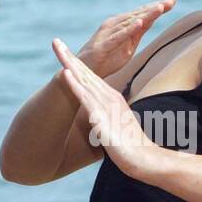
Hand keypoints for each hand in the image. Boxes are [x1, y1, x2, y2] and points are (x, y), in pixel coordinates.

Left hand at [52, 37, 159, 179]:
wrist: (146, 160)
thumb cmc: (133, 147)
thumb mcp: (117, 127)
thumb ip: (110, 119)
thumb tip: (102, 119)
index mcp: (111, 99)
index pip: (91, 79)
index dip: (77, 65)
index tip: (64, 52)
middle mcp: (108, 98)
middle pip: (85, 74)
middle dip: (69, 57)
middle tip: (55, 41)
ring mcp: (105, 106)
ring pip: (84, 81)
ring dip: (70, 64)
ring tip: (59, 49)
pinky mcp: (101, 118)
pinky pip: (85, 98)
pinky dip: (75, 85)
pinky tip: (66, 73)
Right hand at [74, 0, 175, 77]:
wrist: (84, 72)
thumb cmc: (106, 59)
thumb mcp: (127, 47)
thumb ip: (137, 34)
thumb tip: (150, 21)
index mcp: (122, 25)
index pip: (142, 14)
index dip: (157, 7)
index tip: (173, 0)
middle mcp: (115, 24)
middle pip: (138, 14)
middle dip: (155, 7)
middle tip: (171, 0)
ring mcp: (108, 34)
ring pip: (130, 22)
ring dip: (145, 14)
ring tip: (160, 7)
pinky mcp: (103, 45)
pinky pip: (118, 37)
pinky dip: (129, 30)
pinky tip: (139, 24)